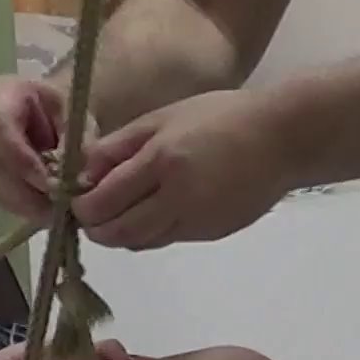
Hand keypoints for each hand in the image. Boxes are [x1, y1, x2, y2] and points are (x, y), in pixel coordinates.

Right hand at [0, 75, 99, 222]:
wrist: (43, 113)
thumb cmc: (59, 110)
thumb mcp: (75, 118)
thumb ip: (76, 144)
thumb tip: (74, 180)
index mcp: (0, 94)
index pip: (0, 128)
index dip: (24, 161)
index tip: (52, 185)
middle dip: (23, 191)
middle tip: (54, 209)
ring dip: (19, 203)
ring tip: (50, 212)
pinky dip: (14, 205)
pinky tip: (37, 209)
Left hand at [72, 90, 295, 250]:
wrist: (283, 140)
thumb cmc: (222, 117)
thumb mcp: (165, 117)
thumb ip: (120, 145)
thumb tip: (83, 172)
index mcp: (161, 161)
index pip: (104, 201)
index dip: (81, 207)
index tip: (76, 198)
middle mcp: (176, 199)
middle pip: (118, 233)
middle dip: (96, 228)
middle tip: (90, 215)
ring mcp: (195, 222)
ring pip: (140, 243)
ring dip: (121, 234)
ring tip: (119, 213)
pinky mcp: (210, 234)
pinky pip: (166, 239)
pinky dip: (150, 232)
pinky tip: (155, 211)